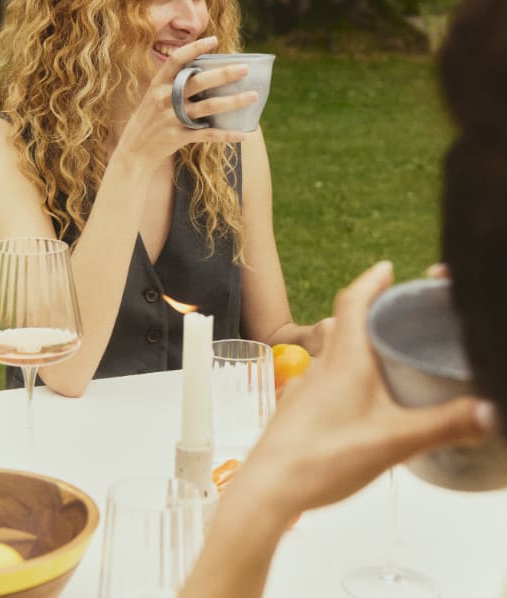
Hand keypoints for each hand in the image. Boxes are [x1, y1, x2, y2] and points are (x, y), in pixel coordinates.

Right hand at [116, 36, 255, 169]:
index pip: (177, 59)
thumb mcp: (154, 96)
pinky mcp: (179, 137)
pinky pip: (207, 135)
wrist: (134, 150)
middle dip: (224, 74)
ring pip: (208, 107)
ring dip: (233, 102)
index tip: (215, 40)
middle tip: (245, 69)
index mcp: (158, 84)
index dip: (195, 48)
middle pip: (198, 82)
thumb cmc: (149, 119)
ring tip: (253, 96)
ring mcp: (172, 118)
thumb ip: (174, 84)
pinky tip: (243, 134)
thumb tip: (204, 71)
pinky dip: (226, 135)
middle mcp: (165, 98)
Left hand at [181, 261, 495, 597]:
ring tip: (380, 358)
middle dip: (368, 312)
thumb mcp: (394, 441)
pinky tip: (354, 404)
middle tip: (394, 313)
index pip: (353, 302)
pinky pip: (321, 381)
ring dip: (354, 345)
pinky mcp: (296, 410)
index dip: (370, 280)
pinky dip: (341, 378)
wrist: (269, 486)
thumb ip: (443, 426)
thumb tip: (489, 411)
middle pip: (343, 324)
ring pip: (331, 353)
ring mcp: (304, 387)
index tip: (386, 268)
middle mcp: (322, 365)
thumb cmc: (326, 456)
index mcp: (346, 359)